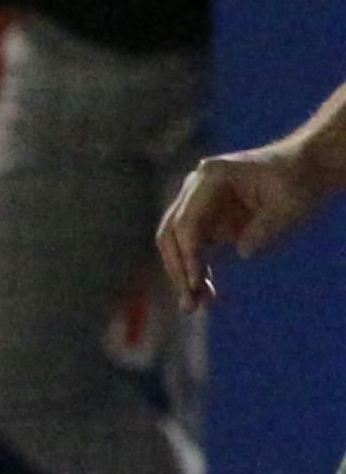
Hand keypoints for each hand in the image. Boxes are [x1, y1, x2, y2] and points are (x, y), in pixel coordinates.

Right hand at [159, 139, 336, 302]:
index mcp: (210, 178)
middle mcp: (195, 189)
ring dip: (185, 275)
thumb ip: (265, 228)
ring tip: (198, 305)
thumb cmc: (297, 182)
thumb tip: (240, 253)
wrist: (303, 168)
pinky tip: (208, 293)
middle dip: (178, 270)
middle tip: (189, 305)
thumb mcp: (289, 205)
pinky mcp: (207, 220)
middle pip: (171, 234)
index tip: (196, 285)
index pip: (187, 222)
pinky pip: (195, 251)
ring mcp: (198, 205)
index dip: (189, 255)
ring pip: (178, 245)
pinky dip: (198, 271)